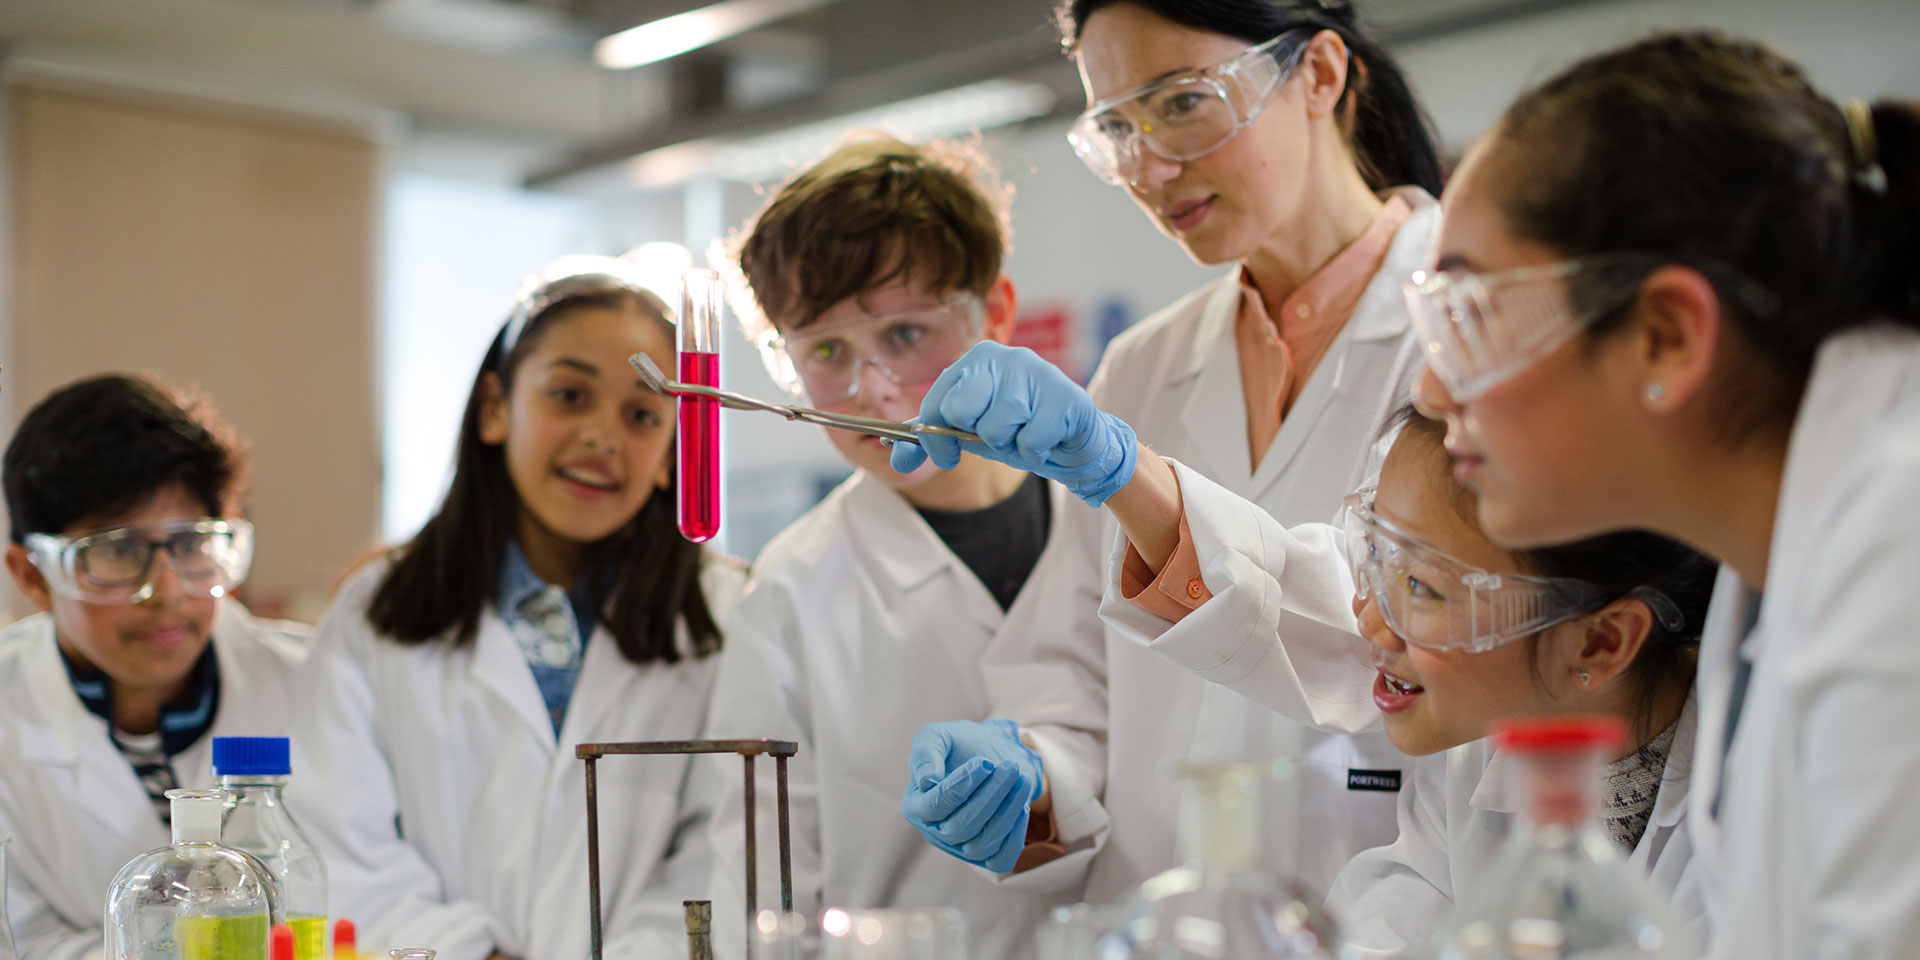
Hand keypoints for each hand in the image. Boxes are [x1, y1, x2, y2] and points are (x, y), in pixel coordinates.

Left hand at [889, 342, 1137, 506]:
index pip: (936, 403)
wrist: (1073, 440)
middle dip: (977, 437)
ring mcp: (1036, 371)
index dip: (935, 440)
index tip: (946, 458)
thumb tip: (895, 456)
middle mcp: (1003, 356)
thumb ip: (931, 441)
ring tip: (1026, 434)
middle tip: (998, 435)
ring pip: (997, 428)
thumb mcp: (969, 435)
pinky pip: (1031, 439)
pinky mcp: (1064, 394)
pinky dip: (1036, 451)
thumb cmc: (1018, 430)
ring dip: (1010, 445)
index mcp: (974, 361)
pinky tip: (1047, 439)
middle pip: (961, 410)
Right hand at [900, 718, 1044, 872]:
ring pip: (981, 844)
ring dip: (1006, 812)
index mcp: (915, 805)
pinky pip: (1000, 860)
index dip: (960, 786)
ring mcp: (960, 848)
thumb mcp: (938, 736)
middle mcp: (935, 832)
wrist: (991, 757)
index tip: (984, 764)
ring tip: (1022, 780)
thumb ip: (925, 752)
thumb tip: (926, 780)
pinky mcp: (986, 856)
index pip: (934, 806)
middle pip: (959, 828)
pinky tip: (1023, 808)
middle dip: (990, 796)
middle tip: (1010, 768)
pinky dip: (1014, 838)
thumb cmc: (959, 746)